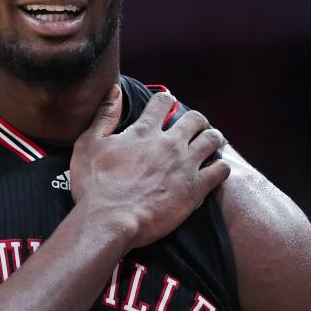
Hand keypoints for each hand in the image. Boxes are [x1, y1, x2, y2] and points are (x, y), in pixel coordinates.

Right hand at [70, 84, 229, 249]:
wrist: (108, 220)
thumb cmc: (94, 185)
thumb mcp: (88, 144)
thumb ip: (104, 116)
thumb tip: (115, 90)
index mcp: (144, 131)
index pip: (162, 102)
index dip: (166, 101)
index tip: (167, 105)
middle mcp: (169, 144)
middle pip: (195, 119)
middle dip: (195, 121)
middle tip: (193, 129)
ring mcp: (185, 166)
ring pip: (212, 140)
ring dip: (212, 139)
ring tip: (209, 144)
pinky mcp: (195, 189)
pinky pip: (221, 170)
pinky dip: (221, 167)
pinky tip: (215, 170)